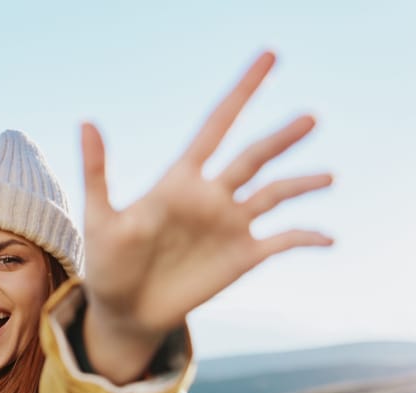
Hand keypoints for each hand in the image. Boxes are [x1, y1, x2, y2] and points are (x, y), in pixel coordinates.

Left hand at [79, 51, 332, 382]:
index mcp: (180, 180)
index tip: (269, 56)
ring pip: (275, 194)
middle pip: (253, 156)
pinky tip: (329, 237)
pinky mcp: (242, 257)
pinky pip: (283, 241)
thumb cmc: (106, 263)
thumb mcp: (100, 218)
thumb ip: (99, 172)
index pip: (217, 125)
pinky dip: (306, 236)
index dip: (243, 91)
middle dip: (282, 138)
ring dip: (302, 183)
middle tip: (311, 116)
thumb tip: (86, 121)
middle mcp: (211, 196)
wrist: (124, 311)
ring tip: (329, 176)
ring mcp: (230, 225)